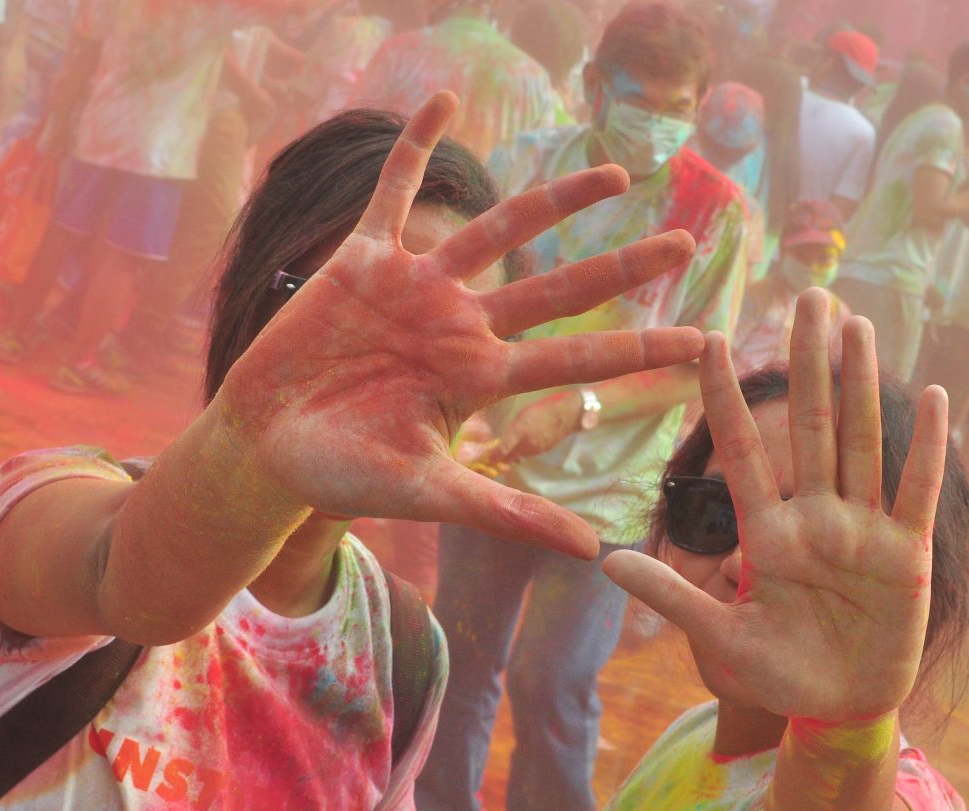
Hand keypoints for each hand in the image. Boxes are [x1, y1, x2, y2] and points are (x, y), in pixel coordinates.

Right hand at [210, 93, 700, 558]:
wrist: (265, 446)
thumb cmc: (343, 476)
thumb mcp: (430, 493)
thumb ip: (508, 513)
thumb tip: (592, 551)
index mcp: (480, 377)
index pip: (576, 356)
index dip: (638, 347)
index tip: (703, 341)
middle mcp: (461, 325)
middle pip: (558, 285)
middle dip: (622, 266)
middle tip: (685, 242)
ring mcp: (417, 288)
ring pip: (497, 228)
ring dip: (555, 200)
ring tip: (615, 175)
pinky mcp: (364, 259)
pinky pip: (394, 190)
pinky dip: (415, 146)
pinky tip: (443, 100)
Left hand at [480, 392, 581, 466]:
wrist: (566, 415)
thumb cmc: (541, 410)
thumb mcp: (523, 415)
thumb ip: (512, 430)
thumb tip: (502, 442)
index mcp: (520, 430)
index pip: (502, 449)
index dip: (493, 456)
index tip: (485, 458)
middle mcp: (527, 443)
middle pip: (508, 458)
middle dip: (498, 460)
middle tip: (490, 459)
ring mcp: (535, 449)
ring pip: (516, 457)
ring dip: (509, 457)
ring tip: (501, 453)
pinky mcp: (541, 452)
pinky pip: (526, 455)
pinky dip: (520, 454)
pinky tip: (518, 448)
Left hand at [602, 290, 948, 721]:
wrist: (839, 710)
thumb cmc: (778, 672)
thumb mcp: (720, 636)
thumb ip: (672, 596)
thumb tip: (607, 562)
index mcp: (768, 533)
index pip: (742, 451)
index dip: (724, 398)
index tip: (707, 338)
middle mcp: (816, 518)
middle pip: (813, 426)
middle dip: (809, 363)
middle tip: (809, 295)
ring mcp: (863, 531)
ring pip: (862, 443)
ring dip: (861, 385)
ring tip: (856, 324)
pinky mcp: (906, 555)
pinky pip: (915, 492)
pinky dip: (927, 449)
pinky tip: (935, 397)